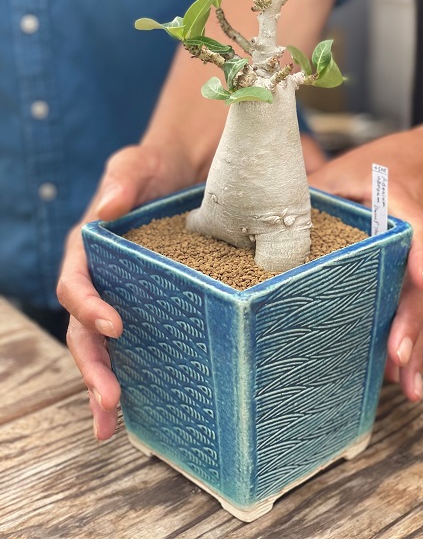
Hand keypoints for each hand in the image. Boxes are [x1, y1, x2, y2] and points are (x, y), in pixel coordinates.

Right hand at [57, 143, 195, 439]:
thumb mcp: (137, 164)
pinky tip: (138, 408)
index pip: (76, 284)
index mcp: (87, 250)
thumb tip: (106, 207)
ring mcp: (118, 297)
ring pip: (101, 348)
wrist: (181, 177)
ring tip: (111, 424)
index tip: (113, 325)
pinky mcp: (145, 308)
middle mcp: (98, 280)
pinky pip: (132, 345)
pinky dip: (131, 375)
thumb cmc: (153, 170)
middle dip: (91, 366)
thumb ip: (123, 178)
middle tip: (109, 399)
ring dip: (103, 384)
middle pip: (83, 330)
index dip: (88, 307)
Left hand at [308, 126, 422, 401]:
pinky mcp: (415, 277)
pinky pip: (414, 310)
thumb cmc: (384, 165)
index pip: (416, 227)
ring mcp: (421, 261)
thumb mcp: (347, 168)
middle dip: (409, 320)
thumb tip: (262, 215)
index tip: (420, 276)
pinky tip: (405, 379)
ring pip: (419, 304)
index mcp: (403, 203)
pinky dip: (411, 342)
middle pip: (419, 282)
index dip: (418, 252)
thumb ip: (316, 190)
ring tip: (406, 383)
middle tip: (396, 355)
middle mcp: (419, 238)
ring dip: (413, 343)